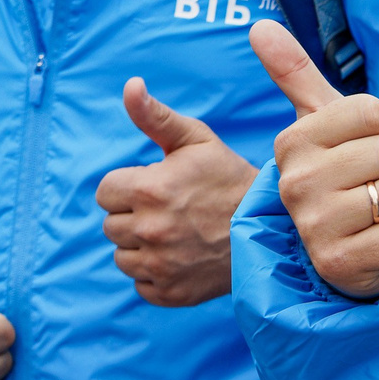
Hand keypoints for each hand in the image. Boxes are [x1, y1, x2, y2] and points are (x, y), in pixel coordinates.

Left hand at [96, 80, 258, 306]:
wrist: (273, 228)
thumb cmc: (230, 178)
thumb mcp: (196, 139)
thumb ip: (155, 115)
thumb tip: (129, 85)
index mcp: (150, 190)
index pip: (105, 191)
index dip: (129, 185)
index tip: (156, 185)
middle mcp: (150, 230)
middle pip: (111, 224)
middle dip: (134, 214)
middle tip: (172, 208)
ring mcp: (159, 266)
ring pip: (122, 256)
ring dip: (141, 246)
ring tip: (177, 232)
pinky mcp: (169, 294)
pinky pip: (140, 283)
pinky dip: (155, 273)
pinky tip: (182, 256)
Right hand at [255, 19, 378, 300]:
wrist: (344, 251)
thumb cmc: (339, 176)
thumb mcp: (319, 122)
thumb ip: (294, 73)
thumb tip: (258, 24)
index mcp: (293, 142)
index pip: (375, 112)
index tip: (365, 149)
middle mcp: (297, 182)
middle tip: (376, 185)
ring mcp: (315, 225)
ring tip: (378, 213)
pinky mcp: (339, 264)